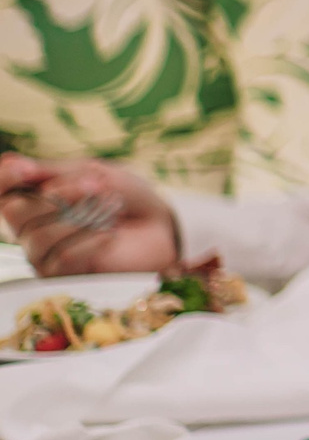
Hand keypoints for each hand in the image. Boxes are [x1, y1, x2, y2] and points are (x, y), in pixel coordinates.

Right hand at [0, 156, 177, 273]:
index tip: (25, 168)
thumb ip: (54, 171)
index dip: (5, 178)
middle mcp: (31, 228)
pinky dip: (89, 241)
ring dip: (79, 217)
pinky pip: (61, 259)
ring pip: (37, 236)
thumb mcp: (93, 173)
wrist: (162, 227)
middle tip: (96, 185)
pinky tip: (111, 235)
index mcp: (35, 198)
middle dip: (59, 194)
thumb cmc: (127, 198)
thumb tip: (13, 162)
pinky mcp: (65, 277)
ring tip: (111, 207)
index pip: (2, 191)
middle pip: (15, 212)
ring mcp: (44, 255)